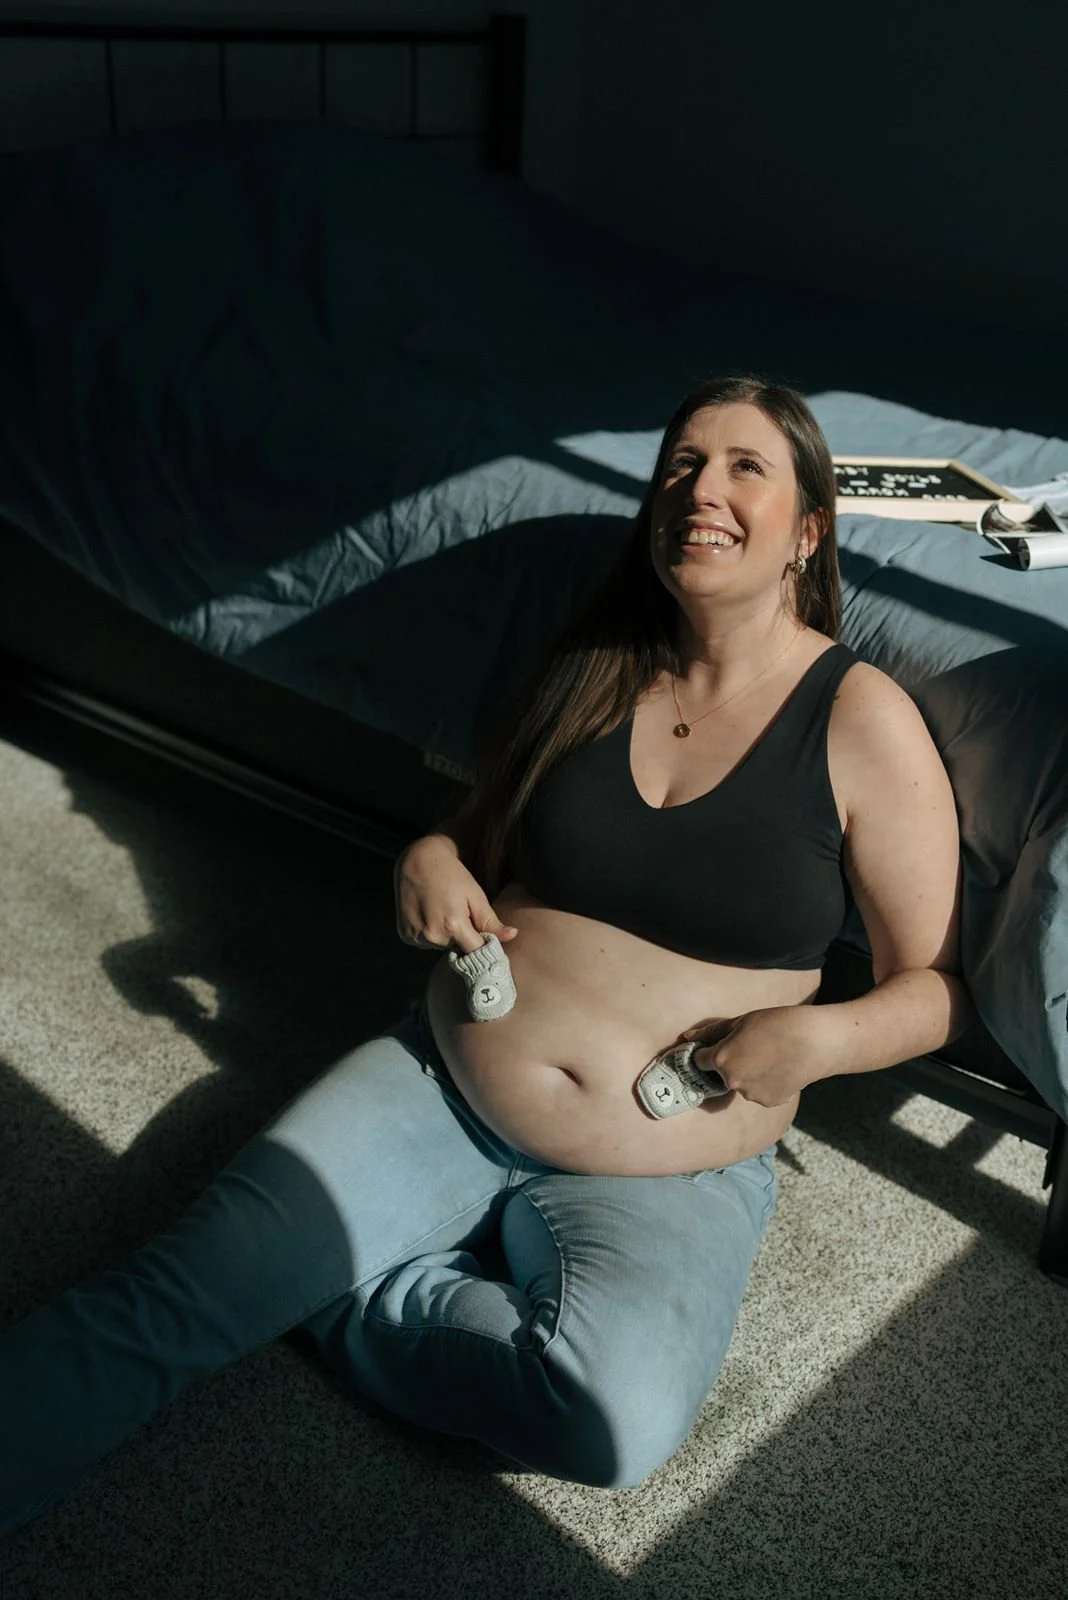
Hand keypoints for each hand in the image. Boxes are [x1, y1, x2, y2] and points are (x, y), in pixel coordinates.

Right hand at [394, 837, 518, 954]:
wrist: (418, 860)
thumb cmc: (451, 874)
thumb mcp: (475, 895)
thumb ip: (491, 921)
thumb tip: (512, 936)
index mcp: (453, 926)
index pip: (475, 952)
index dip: (483, 946)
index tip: (486, 938)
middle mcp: (432, 936)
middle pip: (458, 950)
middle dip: (463, 938)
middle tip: (460, 913)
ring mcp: (416, 937)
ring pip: (441, 947)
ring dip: (446, 936)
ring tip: (443, 910)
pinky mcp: (405, 935)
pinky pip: (425, 943)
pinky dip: (430, 933)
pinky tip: (429, 913)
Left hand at [677, 1005, 840, 1107]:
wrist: (816, 1042)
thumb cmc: (777, 1023)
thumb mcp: (740, 1021)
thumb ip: (711, 1032)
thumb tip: (686, 1037)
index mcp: (722, 1059)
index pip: (699, 1060)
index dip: (706, 1051)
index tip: (716, 1045)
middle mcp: (732, 1081)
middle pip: (721, 1073)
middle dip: (730, 1062)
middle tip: (752, 1046)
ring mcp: (751, 1095)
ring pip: (742, 1083)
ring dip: (749, 1073)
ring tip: (770, 1056)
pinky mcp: (769, 1102)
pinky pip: (759, 1092)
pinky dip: (765, 1082)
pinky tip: (780, 1068)